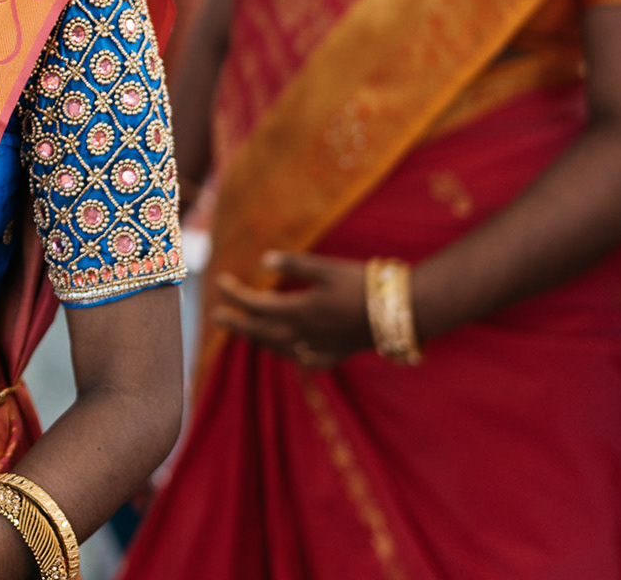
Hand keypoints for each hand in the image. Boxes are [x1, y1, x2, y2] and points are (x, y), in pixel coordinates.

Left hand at [211, 251, 373, 369]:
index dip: (235, 294)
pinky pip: (303, 359)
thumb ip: (295, 265)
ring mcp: (320, 348)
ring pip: (279, 348)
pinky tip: (289, 350)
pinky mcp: (337, 355)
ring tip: (246, 331)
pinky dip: (289, 354)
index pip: (256, 305)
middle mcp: (305, 335)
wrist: (403, 313)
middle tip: (216, 315)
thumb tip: (264, 260)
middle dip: (237, 323)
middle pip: (260, 332)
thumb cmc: (364, 284)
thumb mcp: (328, 268)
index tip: (220, 282)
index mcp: (300, 311)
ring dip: (258, 339)